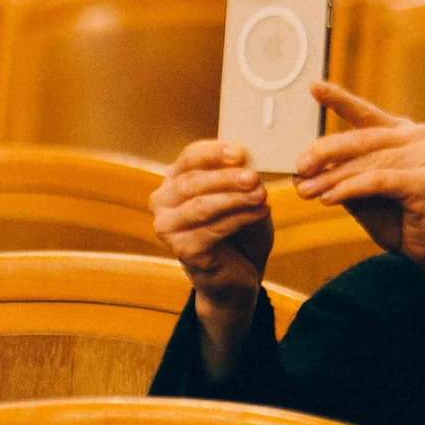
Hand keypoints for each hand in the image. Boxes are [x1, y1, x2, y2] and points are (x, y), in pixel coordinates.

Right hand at [152, 140, 273, 344]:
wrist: (239, 273)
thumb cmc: (240, 227)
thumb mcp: (241, 195)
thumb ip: (239, 176)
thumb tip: (246, 159)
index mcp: (174, 179)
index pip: (189, 157)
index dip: (214, 153)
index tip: (240, 152)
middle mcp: (162, 202)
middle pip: (192, 182)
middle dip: (226, 178)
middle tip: (254, 176)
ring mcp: (167, 228)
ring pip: (201, 207)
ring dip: (235, 199)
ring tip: (262, 194)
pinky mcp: (182, 251)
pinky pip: (212, 230)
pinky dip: (239, 219)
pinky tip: (260, 212)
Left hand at [293, 83, 424, 279]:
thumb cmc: (405, 222)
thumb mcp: (366, 197)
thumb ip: (342, 179)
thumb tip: (302, 174)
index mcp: (405, 135)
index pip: (366, 114)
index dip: (338, 99)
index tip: (313, 87)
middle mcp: (417, 138)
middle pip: (360, 139)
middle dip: (324, 153)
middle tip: (300, 166)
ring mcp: (424, 156)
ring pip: (365, 163)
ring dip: (330, 179)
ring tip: (306, 191)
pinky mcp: (424, 180)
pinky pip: (376, 181)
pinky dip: (348, 189)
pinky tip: (328, 199)